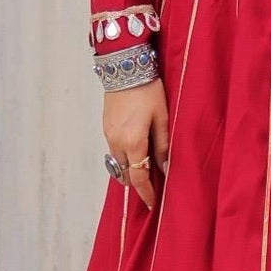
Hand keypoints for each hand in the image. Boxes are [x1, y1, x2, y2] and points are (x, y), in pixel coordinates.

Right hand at [103, 80, 170, 210]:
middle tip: (152, 187)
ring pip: (117, 164)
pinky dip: (123, 158)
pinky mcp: (105, 128)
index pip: (138, 177)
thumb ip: (163, 146)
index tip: (153, 203)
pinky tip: (135, 152)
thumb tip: (166, 168)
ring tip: (145, 169)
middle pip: (125, 174)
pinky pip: (113, 151)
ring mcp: (108, 135)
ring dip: (130, 170)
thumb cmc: (148, 90)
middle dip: (137, 183)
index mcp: (133, 141)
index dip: (146, 193)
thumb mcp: (162, 117)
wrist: (125, 67)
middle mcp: (116, 142)